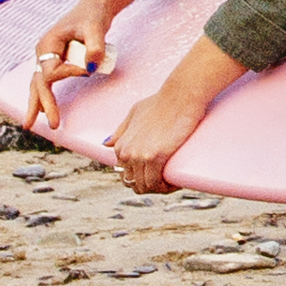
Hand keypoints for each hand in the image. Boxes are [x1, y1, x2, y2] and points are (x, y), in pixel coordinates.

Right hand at [17, 0, 153, 134]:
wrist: (95, 7)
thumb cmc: (93, 15)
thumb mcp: (96, 28)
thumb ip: (95, 47)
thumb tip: (91, 69)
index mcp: (48, 44)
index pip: (52, 71)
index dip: (69, 73)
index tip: (88, 69)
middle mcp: (44, 52)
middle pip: (38, 83)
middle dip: (42, 104)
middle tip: (52, 125)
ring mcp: (48, 58)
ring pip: (38, 85)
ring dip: (38, 105)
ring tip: (30, 125)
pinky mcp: (57, 61)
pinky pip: (48, 83)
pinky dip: (45, 97)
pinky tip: (45, 111)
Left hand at [106, 35, 250, 189]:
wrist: (179, 95)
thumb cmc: (160, 101)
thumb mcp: (134, 113)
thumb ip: (121, 130)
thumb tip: (106, 143)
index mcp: (121, 145)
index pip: (126, 175)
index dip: (142, 178)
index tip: (157, 174)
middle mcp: (127, 153)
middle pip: (135, 184)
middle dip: (150, 186)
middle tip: (166, 180)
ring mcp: (140, 156)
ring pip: (146, 187)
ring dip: (159, 189)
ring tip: (172, 183)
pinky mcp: (156, 157)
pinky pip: (158, 183)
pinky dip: (167, 188)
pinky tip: (175, 184)